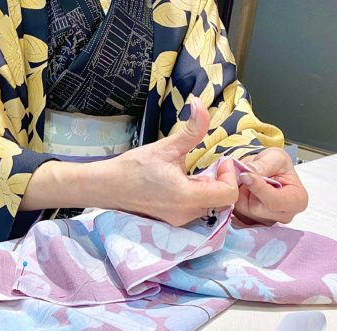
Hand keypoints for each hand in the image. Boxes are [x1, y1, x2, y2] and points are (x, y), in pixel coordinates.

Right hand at [97, 97, 238, 225]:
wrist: (107, 187)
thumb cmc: (133, 168)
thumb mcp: (166, 147)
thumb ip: (191, 129)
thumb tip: (201, 103)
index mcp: (188, 197)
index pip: (228, 194)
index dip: (229, 176)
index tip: (219, 161)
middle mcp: (186, 214)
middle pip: (221, 201)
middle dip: (220, 181)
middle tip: (209, 164)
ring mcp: (179, 220)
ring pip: (209, 206)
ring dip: (208, 188)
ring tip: (191, 172)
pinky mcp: (172, 220)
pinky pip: (195, 209)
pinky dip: (196, 195)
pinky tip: (181, 182)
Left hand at [232, 147, 307, 224]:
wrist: (270, 171)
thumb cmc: (278, 166)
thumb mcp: (276, 157)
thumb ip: (265, 164)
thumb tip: (250, 172)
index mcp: (297, 201)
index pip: (274, 201)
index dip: (258, 187)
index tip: (246, 174)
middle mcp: (285, 215)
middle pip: (257, 209)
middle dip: (248, 190)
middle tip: (247, 175)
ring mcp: (269, 221)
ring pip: (245, 210)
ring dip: (242, 193)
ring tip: (249, 182)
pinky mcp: (254, 223)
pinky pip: (238, 213)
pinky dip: (238, 199)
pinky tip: (246, 191)